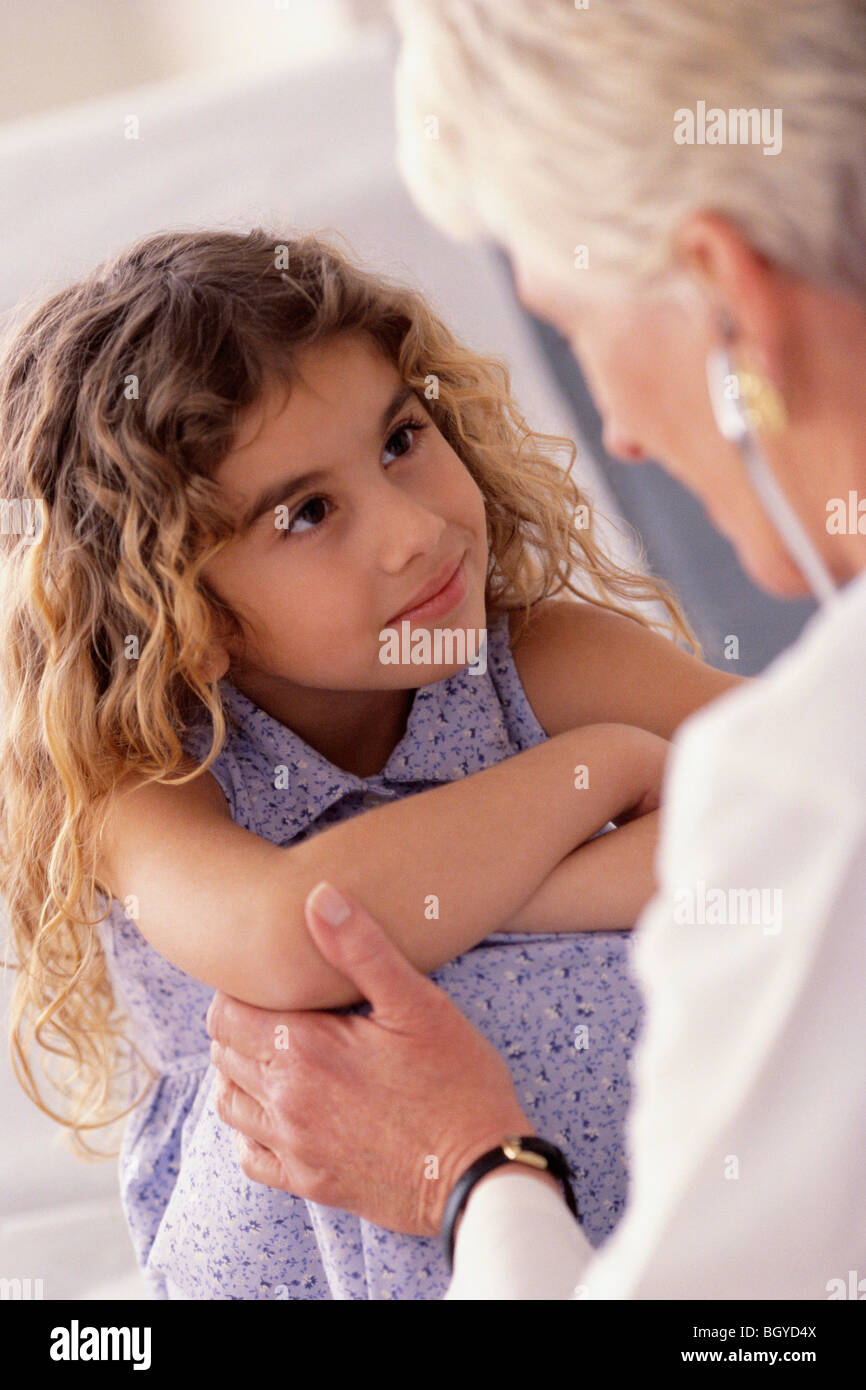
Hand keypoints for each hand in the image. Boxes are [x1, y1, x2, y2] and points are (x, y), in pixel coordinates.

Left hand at [207, 881, 532, 1236]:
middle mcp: (285, 1101)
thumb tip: (319, 896)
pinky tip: (284, 1110)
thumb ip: (362, 949)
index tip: (274, 981)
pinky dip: (252, 1129)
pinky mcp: (309, 1183)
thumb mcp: (419, 1004)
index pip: (226, 1012)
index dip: (240, 989)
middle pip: (223, 1052)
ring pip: (228, 1103)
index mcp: (304, 1050)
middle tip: (282, 1010)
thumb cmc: (459, 1083)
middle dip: (241, 1025)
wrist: (480, 1174)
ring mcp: (294, 1148)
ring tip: (280, 1054)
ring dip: (241, 1073)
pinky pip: (250, 1156)